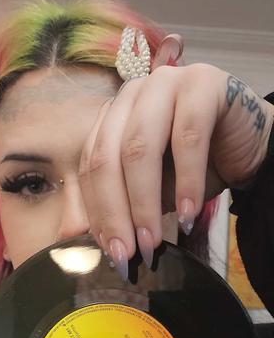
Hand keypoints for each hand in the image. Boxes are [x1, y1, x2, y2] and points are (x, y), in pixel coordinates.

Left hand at [78, 63, 273, 275]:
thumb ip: (126, 203)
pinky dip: (186, 182)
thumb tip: (103, 240)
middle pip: (108, 157)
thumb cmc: (194, 167)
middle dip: (114, 211)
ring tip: (151, 242)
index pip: (91, 164)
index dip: (96, 209)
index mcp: (112, 117)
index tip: (108, 248)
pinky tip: (188, 214)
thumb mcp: (153, 189)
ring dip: (144, 203)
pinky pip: (188, 138)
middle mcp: (131, 96)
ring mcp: (164, 84)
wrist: (247, 143)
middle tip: (125, 253)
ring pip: (139, 149)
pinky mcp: (202, 84)